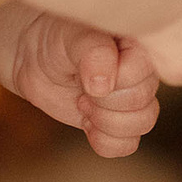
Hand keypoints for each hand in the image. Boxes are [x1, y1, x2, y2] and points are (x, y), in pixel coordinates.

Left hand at [0, 15, 160, 157]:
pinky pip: (128, 144)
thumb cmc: (58, 40)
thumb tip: (104, 86)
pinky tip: (88, 124)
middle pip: (142, 104)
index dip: (112, 82)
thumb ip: (94, 53)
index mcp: (140, 45)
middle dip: (103, 103)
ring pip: (142, 125)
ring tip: (83, 103)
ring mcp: (134, 98)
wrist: (37, 59)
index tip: (84, 72)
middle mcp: (144, 71)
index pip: (141, 73)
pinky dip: (104, 141)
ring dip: (105, 122)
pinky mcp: (120, 122)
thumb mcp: (72, 37)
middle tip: (81, 89)